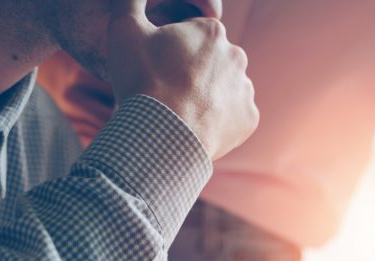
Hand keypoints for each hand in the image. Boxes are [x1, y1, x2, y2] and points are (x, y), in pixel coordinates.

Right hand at [106, 0, 257, 158]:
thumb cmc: (143, 80)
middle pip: (209, 62)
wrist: (164, 134)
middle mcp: (237, 55)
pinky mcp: (250, 118)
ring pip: (223, 89)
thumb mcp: (124, 29)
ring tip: (181, 110)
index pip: (190, 36)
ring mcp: (246, 88)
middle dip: (192, 72)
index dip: (170, 51)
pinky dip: (218, 121)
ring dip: (206, 96)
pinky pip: (233, 116)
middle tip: (167, 90)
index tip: (157, 67)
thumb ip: (129, 1)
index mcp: (211, 30)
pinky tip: (197, 125)